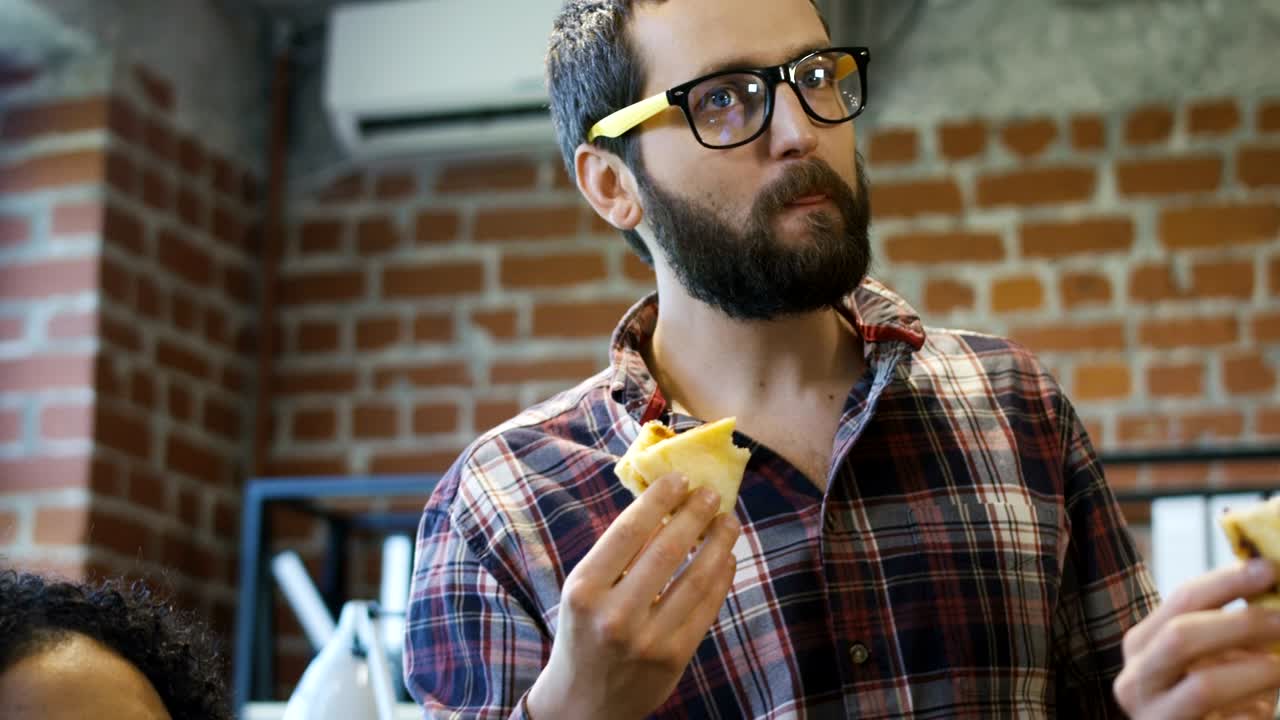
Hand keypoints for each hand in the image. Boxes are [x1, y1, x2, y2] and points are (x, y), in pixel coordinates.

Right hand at [526, 473, 739, 719]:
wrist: (583, 704)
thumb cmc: (584, 633)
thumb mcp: (583, 592)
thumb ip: (616, 556)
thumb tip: (664, 504)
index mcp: (584, 590)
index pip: (627, 532)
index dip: (658, 500)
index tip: (679, 478)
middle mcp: (614, 615)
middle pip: (666, 549)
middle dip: (695, 514)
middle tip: (711, 494)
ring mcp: (647, 639)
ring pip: (696, 577)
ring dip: (718, 542)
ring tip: (728, 521)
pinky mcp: (674, 657)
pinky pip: (707, 607)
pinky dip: (722, 576)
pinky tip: (727, 557)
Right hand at [1114, 559, 1279, 718]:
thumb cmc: (1200, 699)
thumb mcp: (1203, 658)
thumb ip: (1225, 629)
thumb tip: (1271, 589)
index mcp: (1142, 645)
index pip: (1182, 599)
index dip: (1227, 581)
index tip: (1268, 569)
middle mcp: (1137, 679)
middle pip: (1181, 637)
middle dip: (1241, 624)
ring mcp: (1156, 716)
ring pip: (1205, 685)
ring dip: (1258, 673)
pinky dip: (1253, 714)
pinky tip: (1260, 711)